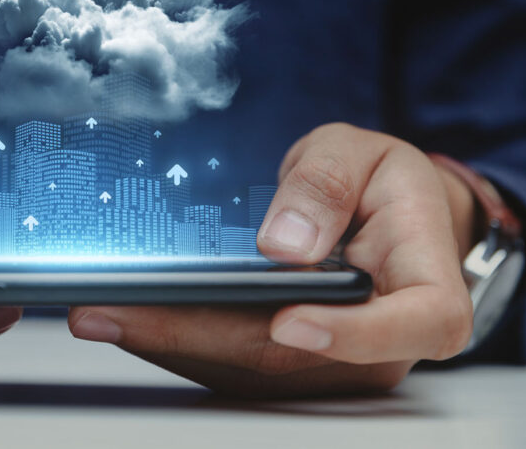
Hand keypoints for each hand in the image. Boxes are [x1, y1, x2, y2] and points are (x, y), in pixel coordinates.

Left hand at [68, 123, 475, 396]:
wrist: (384, 213)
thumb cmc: (382, 183)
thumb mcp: (362, 154)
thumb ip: (326, 186)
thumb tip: (285, 245)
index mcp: (424, 286)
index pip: (414, 325)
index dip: (351, 335)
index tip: (289, 323)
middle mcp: (382, 340)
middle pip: (294, 359)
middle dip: (197, 338)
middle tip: (115, 311)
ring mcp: (334, 360)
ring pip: (251, 370)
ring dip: (170, 345)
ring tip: (101, 314)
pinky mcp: (291, 361)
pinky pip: (233, 362)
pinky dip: (179, 342)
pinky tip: (131, 319)